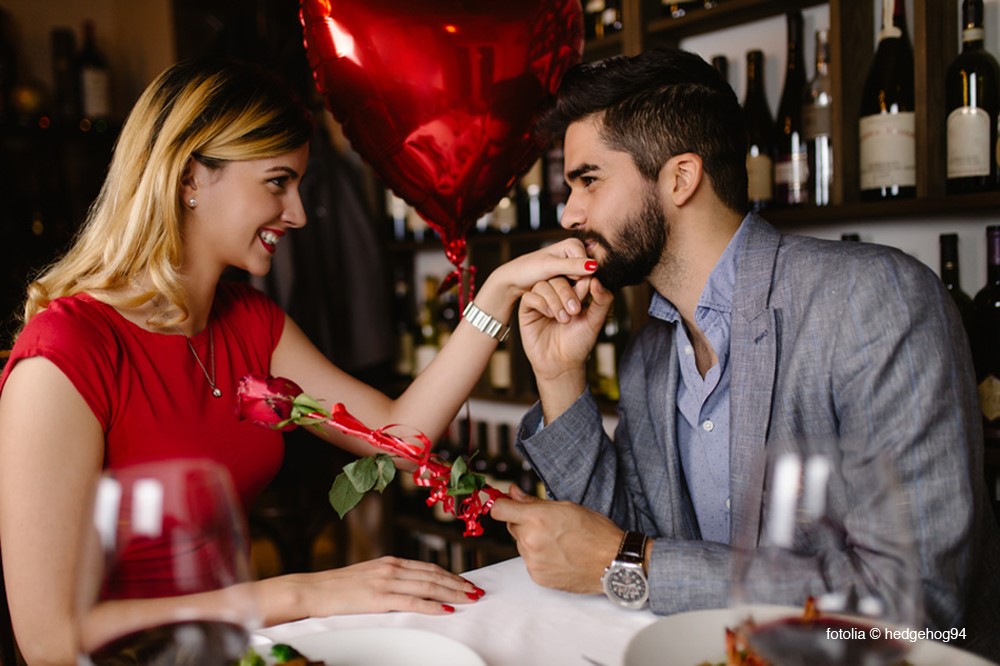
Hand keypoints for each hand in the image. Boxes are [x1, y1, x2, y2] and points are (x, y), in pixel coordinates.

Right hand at [278, 556, 483, 618]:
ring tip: (469, 599)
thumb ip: (390, 579)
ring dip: (452, 593)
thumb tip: (411, 587)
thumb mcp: (369, 577)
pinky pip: (412, 601)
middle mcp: (392, 568)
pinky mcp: (378, 597)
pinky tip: (445, 610)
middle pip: (434, 575)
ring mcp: (386, 582)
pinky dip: (432, 605)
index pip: (429, 567)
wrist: (312, 590)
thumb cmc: (338, 587)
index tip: (467, 583)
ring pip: (428, 586)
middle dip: (458, 584)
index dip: (451, 575)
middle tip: (477, 591)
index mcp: (391, 562)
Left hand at [472, 238, 597, 322]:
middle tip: (572, 305)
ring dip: (575, 295)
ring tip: (567, 307)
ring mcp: (571, 266)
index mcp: (573, 245)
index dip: (583, 279)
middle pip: (587, 274)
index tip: (573, 290)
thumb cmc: (528, 269)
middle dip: (579, 289)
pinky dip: (571, 296)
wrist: (514, 279)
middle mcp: (575, 254)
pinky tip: (564, 304)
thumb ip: (572, 266)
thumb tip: (594, 266)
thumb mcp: (550, 267)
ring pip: (582, 283)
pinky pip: (575, 288)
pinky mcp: (567, 277)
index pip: (590, 265)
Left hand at [490, 485, 622, 593]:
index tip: (503, 503)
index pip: (498, 510)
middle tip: (547, 523)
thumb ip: (533, 501)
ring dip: (532, 541)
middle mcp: (530, 541)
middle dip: (523, 522)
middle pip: (511, 526)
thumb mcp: (566, 507)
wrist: (612, 562)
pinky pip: (530, 561)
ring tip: (558, 541)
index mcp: (536, 519)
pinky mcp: (538, 577)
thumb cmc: (596, 532)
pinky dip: (539, 557)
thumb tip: (513, 492)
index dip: (500, 504)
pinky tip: (559, 555)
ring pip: (521, 545)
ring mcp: (533, 561)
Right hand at [518, 274, 612, 382]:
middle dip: (567, 292)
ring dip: (555, 300)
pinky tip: (549, 316)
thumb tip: (596, 280)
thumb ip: (602, 300)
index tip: (587, 291)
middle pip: (557, 276)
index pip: (574, 274)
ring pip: (543, 285)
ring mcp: (541, 300)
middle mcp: (556, 293)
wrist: (562, 364)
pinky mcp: (527, 310)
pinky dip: (541, 304)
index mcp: (573, 292)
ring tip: (563, 319)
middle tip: (575, 311)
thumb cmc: (579, 343)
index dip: (580, 279)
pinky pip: (530, 297)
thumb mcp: (595, 320)